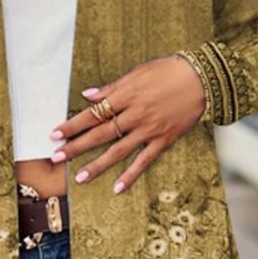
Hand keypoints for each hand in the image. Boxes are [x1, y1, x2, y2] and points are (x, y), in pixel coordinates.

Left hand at [48, 54, 205, 192]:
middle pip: (100, 134)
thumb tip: (87, 96)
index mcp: (126, 95)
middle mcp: (135, 114)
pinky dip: (131, 175)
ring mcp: (149, 129)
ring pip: (118, 151)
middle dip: (76, 146)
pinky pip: (144, 160)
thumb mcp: (137, 73)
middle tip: (57, 157)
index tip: (55, 134)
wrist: (202, 79)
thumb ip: (111, 88)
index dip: (72, 125)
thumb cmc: (168, 71)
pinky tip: (117, 187)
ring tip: (80, 177)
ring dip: (98, 165)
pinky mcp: (164, 139)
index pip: (92, 114)